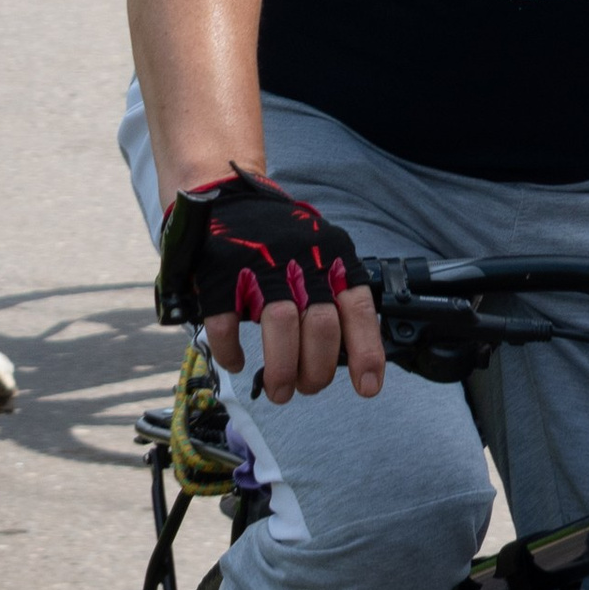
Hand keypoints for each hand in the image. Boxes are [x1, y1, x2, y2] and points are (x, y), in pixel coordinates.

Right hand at [156, 172, 383, 403]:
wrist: (226, 198)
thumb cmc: (280, 239)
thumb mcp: (321, 255)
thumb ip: (334, 295)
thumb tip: (350, 356)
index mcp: (331, 257)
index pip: (357, 308)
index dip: (366, 351)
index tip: (368, 387)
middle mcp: (299, 260)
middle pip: (320, 325)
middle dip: (317, 370)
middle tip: (308, 387)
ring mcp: (259, 265)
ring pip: (280, 325)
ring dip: (282, 369)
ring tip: (279, 391)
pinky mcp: (221, 274)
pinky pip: (227, 324)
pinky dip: (232, 352)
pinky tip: (237, 362)